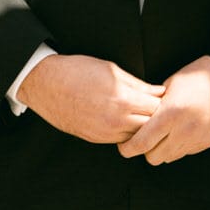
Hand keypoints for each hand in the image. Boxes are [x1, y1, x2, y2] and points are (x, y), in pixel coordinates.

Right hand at [17, 54, 164, 142]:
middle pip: (149, 126)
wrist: (47, 85)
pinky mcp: (95, 139)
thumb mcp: (112, 70)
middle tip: (155, 106)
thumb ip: (137, 84)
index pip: (155, 108)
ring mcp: (104, 133)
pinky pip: (118, 140)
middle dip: (154, 116)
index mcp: (122, 100)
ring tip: (140, 112)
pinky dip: (125, 131)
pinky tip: (123, 119)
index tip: (162, 95)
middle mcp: (115, 121)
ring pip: (134, 136)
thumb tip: (158, 91)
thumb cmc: (79, 71)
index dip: (161, 101)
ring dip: (140, 126)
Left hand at [117, 52, 209, 165]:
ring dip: (163, 149)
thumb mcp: (171, 85)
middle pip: (153, 157)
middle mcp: (183, 131)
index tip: (123, 147)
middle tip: (144, 137)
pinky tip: (180, 130)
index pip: (142, 143)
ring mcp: (196, 140)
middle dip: (146, 150)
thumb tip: (141, 118)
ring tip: (164, 132)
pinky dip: (178, 146)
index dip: (128, 148)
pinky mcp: (206, 143)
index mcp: (171, 114)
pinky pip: (185, 152)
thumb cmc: (200, 76)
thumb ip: (155, 105)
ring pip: (169, 157)